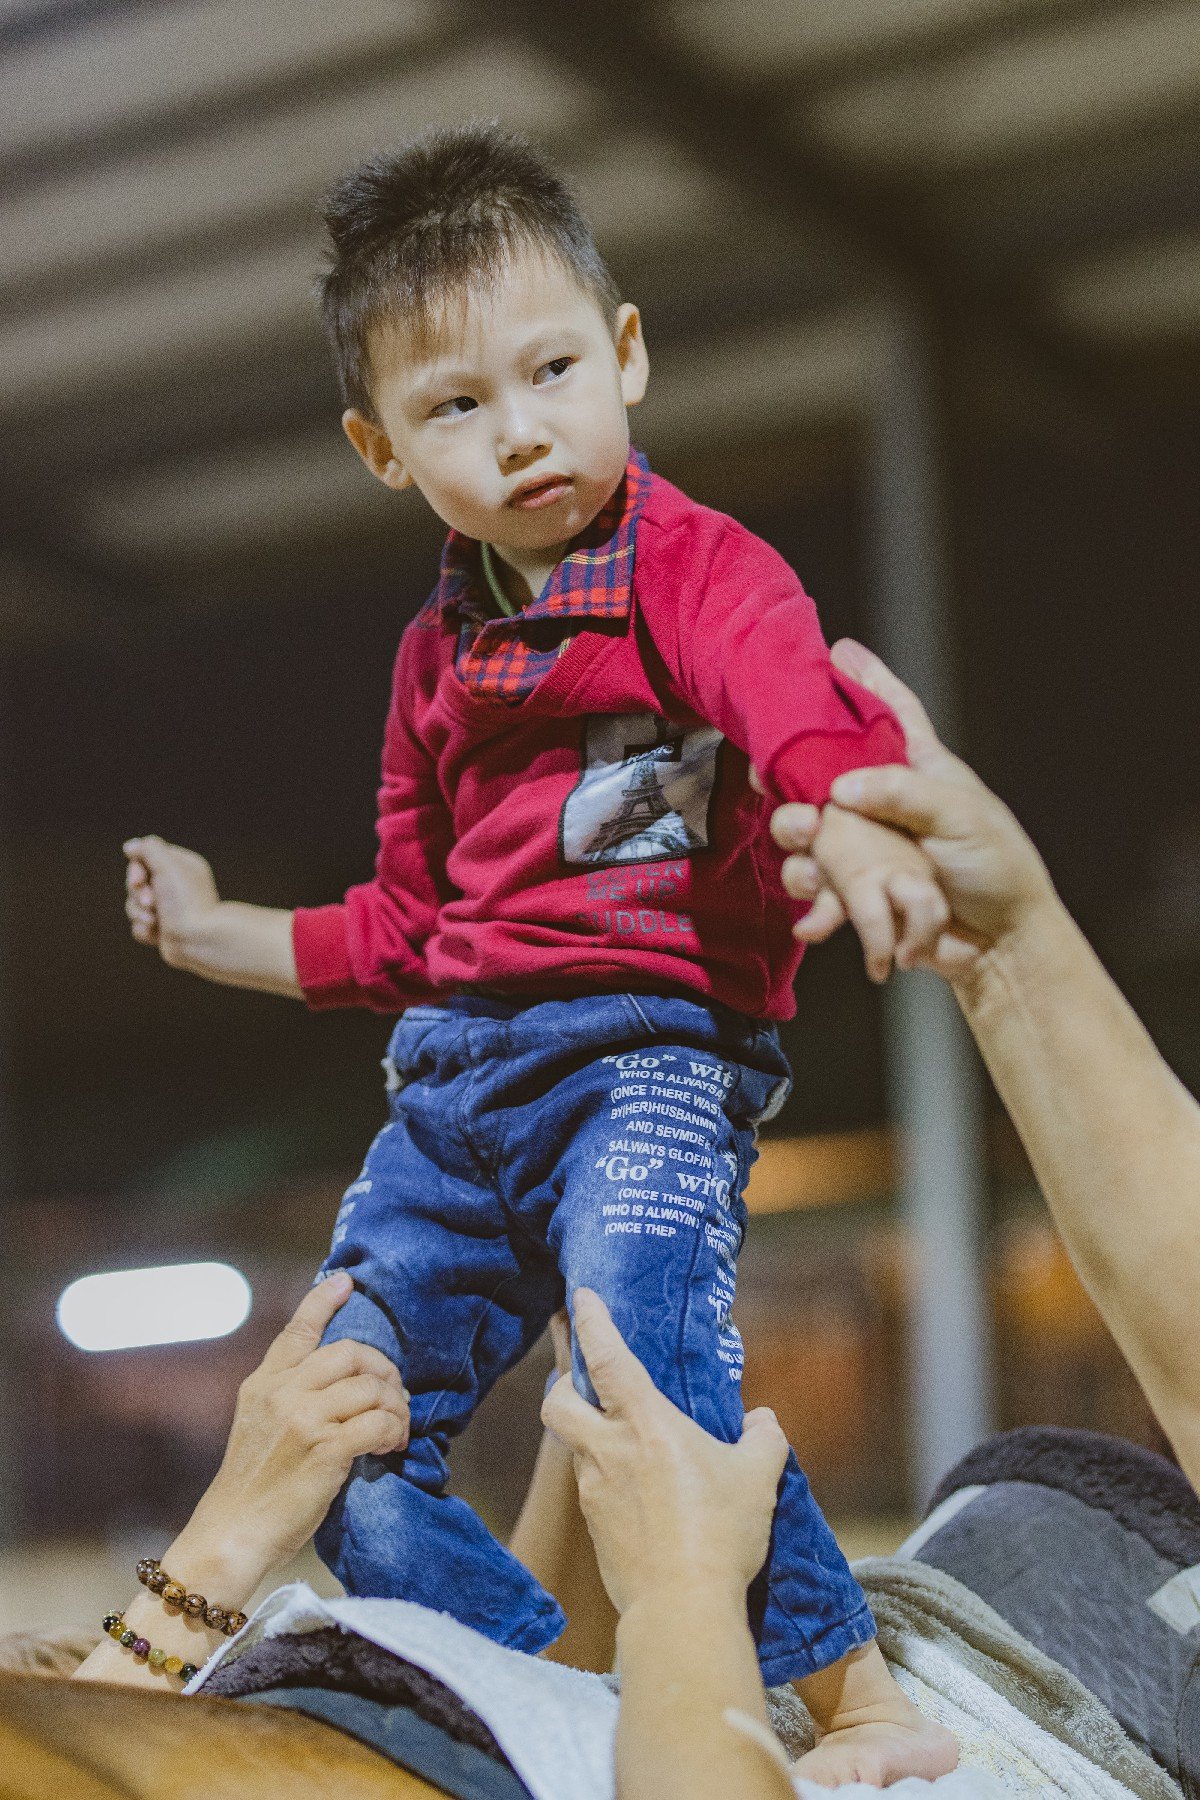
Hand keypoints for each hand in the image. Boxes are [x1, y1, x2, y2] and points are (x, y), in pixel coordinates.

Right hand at [123, 834, 221, 967]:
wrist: (200, 941)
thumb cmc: (186, 902)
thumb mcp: (168, 866)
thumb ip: (148, 849)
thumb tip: (131, 846)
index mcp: (182, 867)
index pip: (147, 858)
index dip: (137, 869)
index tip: (139, 881)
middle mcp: (176, 886)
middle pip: (137, 883)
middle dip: (138, 894)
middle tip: (151, 903)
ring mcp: (169, 909)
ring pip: (135, 905)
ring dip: (139, 913)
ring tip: (155, 921)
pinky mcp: (164, 930)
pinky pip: (139, 926)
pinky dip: (145, 930)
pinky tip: (157, 933)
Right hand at [176, 1273, 408, 1600]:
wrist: (232, 1535)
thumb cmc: (251, 1489)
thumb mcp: (257, 1426)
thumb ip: (288, 1397)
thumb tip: (341, 1383)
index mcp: (263, 1383)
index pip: (297, 1330)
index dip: (322, 1301)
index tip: (344, 1281)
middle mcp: (282, 1392)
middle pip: (350, 1353)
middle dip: (382, 1369)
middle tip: (395, 1393)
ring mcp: (304, 1418)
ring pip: (371, 1387)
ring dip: (396, 1405)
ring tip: (397, 1426)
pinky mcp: (326, 1449)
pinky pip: (378, 1422)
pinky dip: (394, 1430)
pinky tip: (392, 1444)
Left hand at [541, 1290, 787, 1615]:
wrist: (681, 1607)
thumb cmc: (719, 1534)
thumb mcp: (757, 1478)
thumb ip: (763, 1439)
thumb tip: (764, 1419)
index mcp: (645, 1424)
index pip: (607, 1358)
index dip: (592, 1323)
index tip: (581, 1298)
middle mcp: (608, 1451)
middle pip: (558, 1402)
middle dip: (562, 1384)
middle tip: (581, 1380)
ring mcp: (595, 1491)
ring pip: (573, 1448)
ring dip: (587, 1435)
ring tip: (618, 1439)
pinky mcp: (594, 1529)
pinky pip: (591, 1489)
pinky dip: (604, 1478)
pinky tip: (633, 1491)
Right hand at [764, 639, 1054, 982]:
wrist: (1001, 946)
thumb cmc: (998, 869)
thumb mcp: (962, 818)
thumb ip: (903, 794)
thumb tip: (841, 787)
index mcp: (919, 770)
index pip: (892, 712)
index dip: (866, 679)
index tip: (838, 650)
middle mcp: (885, 805)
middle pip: (822, 775)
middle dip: (789, 778)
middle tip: (766, 778)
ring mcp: (868, 850)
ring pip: (808, 837)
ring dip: (798, 849)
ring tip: (808, 856)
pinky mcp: (859, 894)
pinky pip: (819, 891)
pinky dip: (814, 906)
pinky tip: (820, 921)